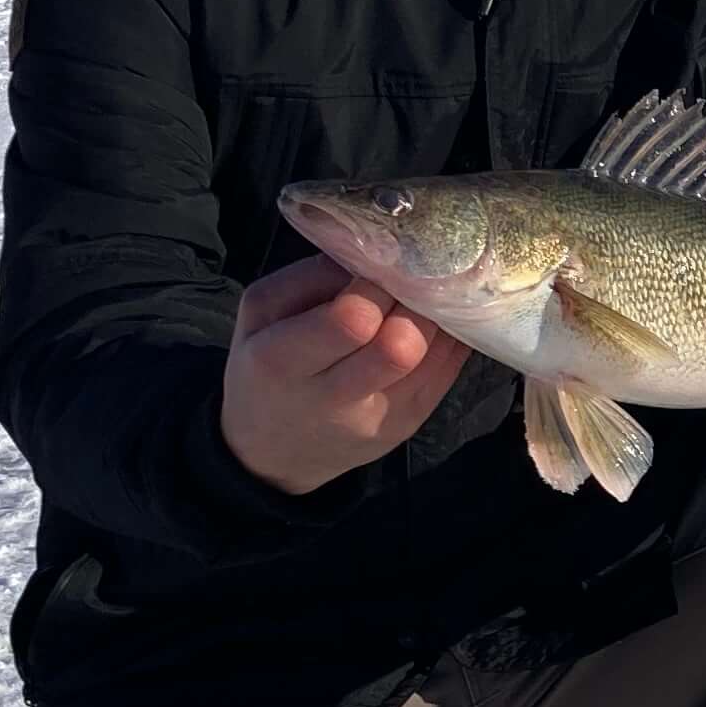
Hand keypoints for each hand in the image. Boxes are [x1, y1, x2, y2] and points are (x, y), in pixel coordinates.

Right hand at [220, 254, 473, 495]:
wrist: (273, 453)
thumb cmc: (263, 369)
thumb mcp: (257, 315)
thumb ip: (307, 277)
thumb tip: (371, 253)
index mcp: (282, 361)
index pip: (351, 319)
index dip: (374, 285)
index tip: (378, 266)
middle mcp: (333, 399)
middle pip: (401, 346)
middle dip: (412, 302)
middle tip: (408, 280)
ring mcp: (378, 419)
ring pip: (434, 357)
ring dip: (436, 316)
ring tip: (422, 296)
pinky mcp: (409, 426)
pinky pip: (448, 371)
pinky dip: (446, 338)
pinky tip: (431, 323)